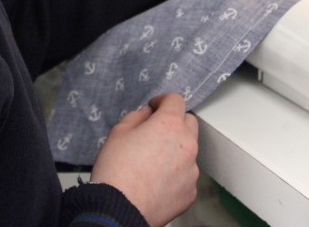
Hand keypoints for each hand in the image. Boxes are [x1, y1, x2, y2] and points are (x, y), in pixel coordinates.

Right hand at [89, 93, 199, 226]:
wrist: (119, 208)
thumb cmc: (116, 168)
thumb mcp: (118, 132)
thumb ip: (137, 117)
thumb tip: (148, 115)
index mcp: (169, 125)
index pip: (176, 99)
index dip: (162, 100)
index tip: (153, 107)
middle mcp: (187, 145)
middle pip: (189, 123)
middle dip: (174, 122)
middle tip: (156, 132)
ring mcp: (192, 170)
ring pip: (188, 151)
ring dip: (175, 150)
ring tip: (153, 163)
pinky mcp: (191, 192)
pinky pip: (186, 175)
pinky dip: (175, 175)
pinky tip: (157, 182)